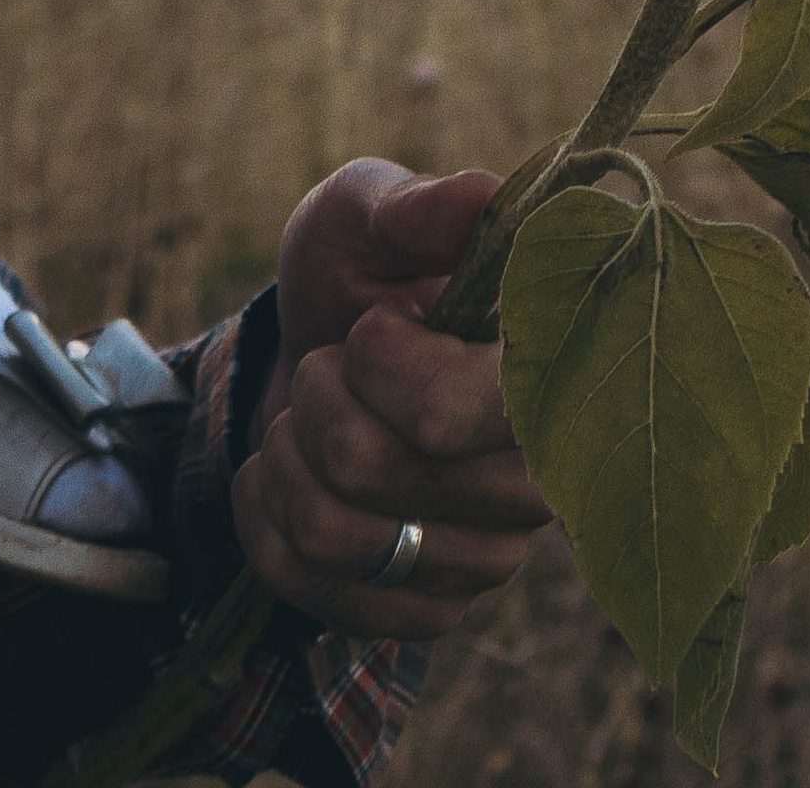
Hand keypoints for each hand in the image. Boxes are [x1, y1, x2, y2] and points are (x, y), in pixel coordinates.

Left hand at [234, 161, 552, 640]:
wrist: (320, 362)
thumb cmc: (358, 280)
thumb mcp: (364, 217)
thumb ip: (411, 205)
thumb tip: (480, 195)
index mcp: (541, 380)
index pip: (448, 410)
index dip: (376, 360)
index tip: (373, 327)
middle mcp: (539, 483)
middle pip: (366, 466)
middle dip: (314, 397)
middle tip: (334, 369)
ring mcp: (489, 558)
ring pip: (329, 531)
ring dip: (287, 457)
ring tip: (312, 422)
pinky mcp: (434, 612)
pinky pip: (311, 590)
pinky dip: (268, 521)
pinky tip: (293, 481)